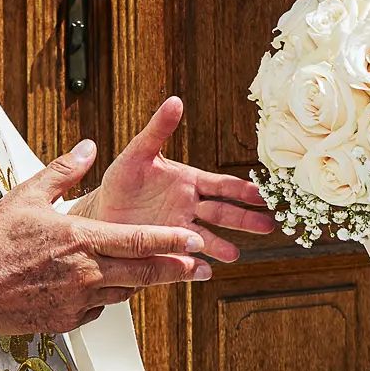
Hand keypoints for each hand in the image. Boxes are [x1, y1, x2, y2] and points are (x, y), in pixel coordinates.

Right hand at [0, 140, 210, 370]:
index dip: (172, 241)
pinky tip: (101, 287)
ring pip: (122, 293)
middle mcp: (85, 274)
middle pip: (144, 274)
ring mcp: (76, 302)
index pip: (139, 240)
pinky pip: (96, 308)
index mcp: (80, 240)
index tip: (195, 241)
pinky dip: (104, 297)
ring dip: (141, 284)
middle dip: (176, 270)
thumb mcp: (27, 195)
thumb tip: (89, 147)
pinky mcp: (64, 322)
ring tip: (159, 275)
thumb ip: (64, 170)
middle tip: (199, 268)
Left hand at [72, 97, 276, 260]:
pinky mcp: (167, 247)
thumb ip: (158, 129)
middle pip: (223, 213)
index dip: (242, 190)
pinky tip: (207, 270)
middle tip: (269, 225)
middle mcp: (190, 207)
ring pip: (208, 237)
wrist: (100, 212)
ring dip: (222, 245)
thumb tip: (175, 100)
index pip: (222, 186)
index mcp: (189, 182)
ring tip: (235, 254)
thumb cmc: (121, 180)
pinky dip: (197, 262)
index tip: (262, 194)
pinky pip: (186, 255)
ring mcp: (180, 229)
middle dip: (245, 219)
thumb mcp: (138, 152)